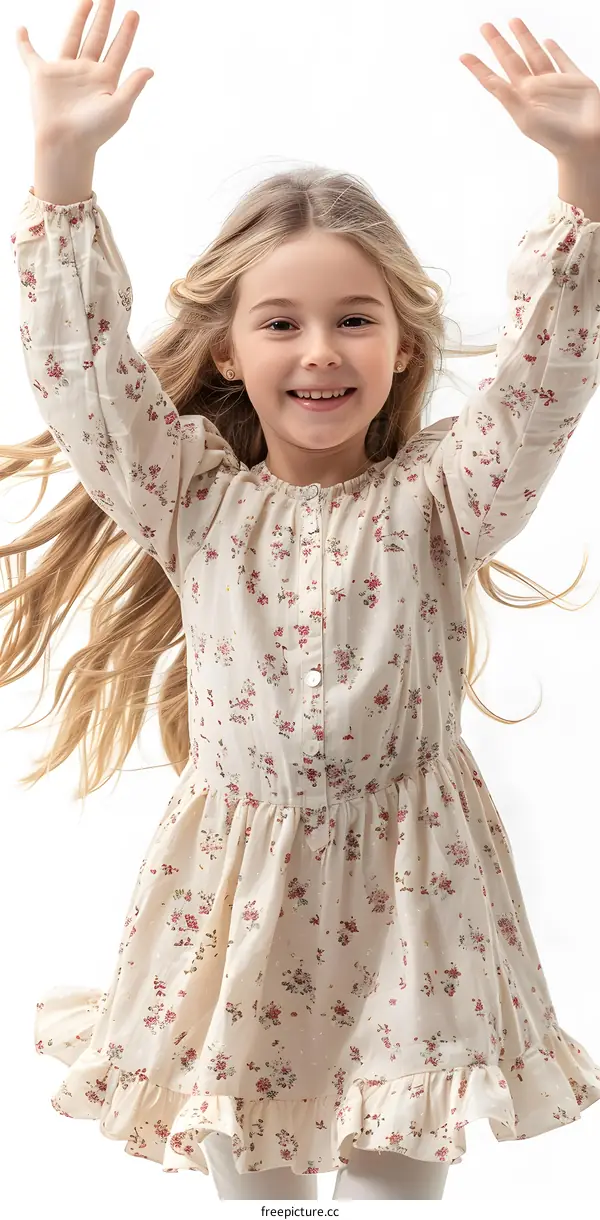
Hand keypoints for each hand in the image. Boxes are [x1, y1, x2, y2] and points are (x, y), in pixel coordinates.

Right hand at [16, 0, 153, 151]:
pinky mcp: (42, 76)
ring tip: (87, 0)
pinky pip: (30, 55)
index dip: (126, 32)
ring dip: (79, 19)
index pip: (118, 49)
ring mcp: (64, 72)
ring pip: (73, 38)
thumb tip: (150, 69)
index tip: (134, 14)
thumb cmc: (94, 131)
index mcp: (105, 80)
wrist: (66, 143)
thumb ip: (133, 86)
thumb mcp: (119, 108)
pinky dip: (23, 42)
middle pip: (97, 37)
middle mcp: (86, 72)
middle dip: (104, 17)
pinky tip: (21, 29)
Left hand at [459, 17, 599, 158]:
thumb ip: (509, 98)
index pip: (495, 79)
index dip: (479, 68)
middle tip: (485, 26)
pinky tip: (548, 41)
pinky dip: (556, 51)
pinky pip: (563, 61)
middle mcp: (535, 88)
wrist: (585, 142)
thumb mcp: (527, 117)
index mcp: (521, 98)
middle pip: (512, 60)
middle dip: (498, 43)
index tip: (463, 56)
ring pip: (535, 54)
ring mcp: (555, 83)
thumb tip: (491, 81)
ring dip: (524, 38)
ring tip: (513, 21)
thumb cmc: (555, 136)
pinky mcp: (575, 80)